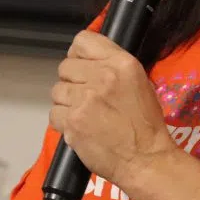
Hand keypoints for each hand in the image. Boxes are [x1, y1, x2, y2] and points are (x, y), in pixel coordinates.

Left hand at [49, 30, 177, 187]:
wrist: (145, 159)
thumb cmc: (145, 124)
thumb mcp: (139, 82)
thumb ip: (113, 65)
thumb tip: (87, 60)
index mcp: (121, 64)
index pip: (82, 40)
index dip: (79, 55)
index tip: (82, 67)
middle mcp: (102, 77)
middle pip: (65, 66)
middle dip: (72, 81)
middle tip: (86, 97)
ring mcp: (85, 100)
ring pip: (57, 90)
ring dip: (67, 102)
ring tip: (85, 114)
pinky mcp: (73, 122)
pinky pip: (54, 113)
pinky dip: (63, 121)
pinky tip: (79, 127)